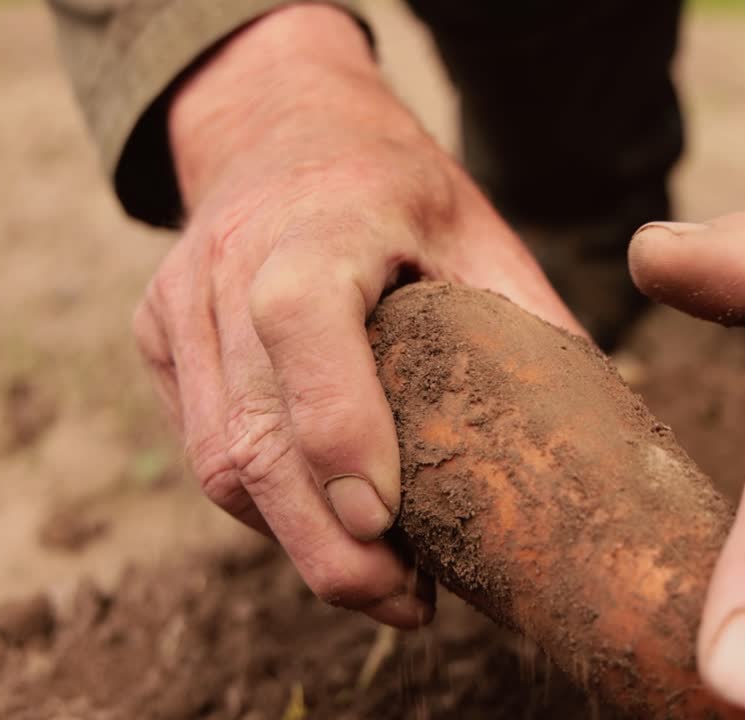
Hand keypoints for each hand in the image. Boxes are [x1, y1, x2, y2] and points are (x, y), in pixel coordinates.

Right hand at [133, 5, 579, 627]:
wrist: (279, 129)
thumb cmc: (394, 188)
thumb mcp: (476, 229)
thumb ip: (522, 319)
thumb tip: (589, 432)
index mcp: (317, 221)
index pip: (301, 320)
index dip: (338, 426)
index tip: (386, 521)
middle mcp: (226, 263)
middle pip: (251, 428)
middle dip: (323, 540)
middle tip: (404, 603)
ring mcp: (177, 304)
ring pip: (218, 458)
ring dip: (296, 540)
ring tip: (381, 585)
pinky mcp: (156, 340)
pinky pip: (203, 450)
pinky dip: (266, 508)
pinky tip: (328, 530)